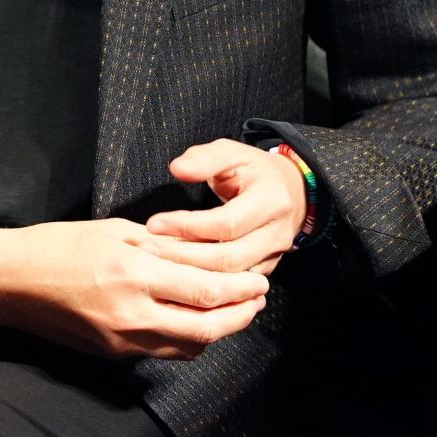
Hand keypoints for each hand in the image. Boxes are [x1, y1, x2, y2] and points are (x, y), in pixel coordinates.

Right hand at [0, 218, 267, 360]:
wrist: (10, 282)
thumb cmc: (56, 245)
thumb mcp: (113, 231)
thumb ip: (160, 245)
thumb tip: (201, 251)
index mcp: (134, 273)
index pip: (207, 288)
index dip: (240, 287)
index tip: (260, 279)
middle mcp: (134, 313)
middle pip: (208, 326)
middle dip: (241, 314)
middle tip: (258, 299)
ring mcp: (124, 340)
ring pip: (190, 345)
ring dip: (219, 330)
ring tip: (234, 310)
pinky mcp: (114, 354)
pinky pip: (164, 351)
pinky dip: (188, 339)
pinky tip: (194, 322)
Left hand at [145, 139, 307, 276]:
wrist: (288, 190)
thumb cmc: (252, 170)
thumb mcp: (231, 152)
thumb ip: (204, 158)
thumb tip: (178, 169)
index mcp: (271, 200)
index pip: (226, 223)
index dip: (187, 226)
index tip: (153, 224)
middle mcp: (277, 233)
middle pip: (229, 257)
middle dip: (185, 256)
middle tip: (148, 249)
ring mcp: (274, 255)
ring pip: (232, 276)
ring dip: (193, 272)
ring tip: (157, 261)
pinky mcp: (266, 269)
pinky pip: (235, 284)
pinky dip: (206, 281)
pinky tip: (178, 274)